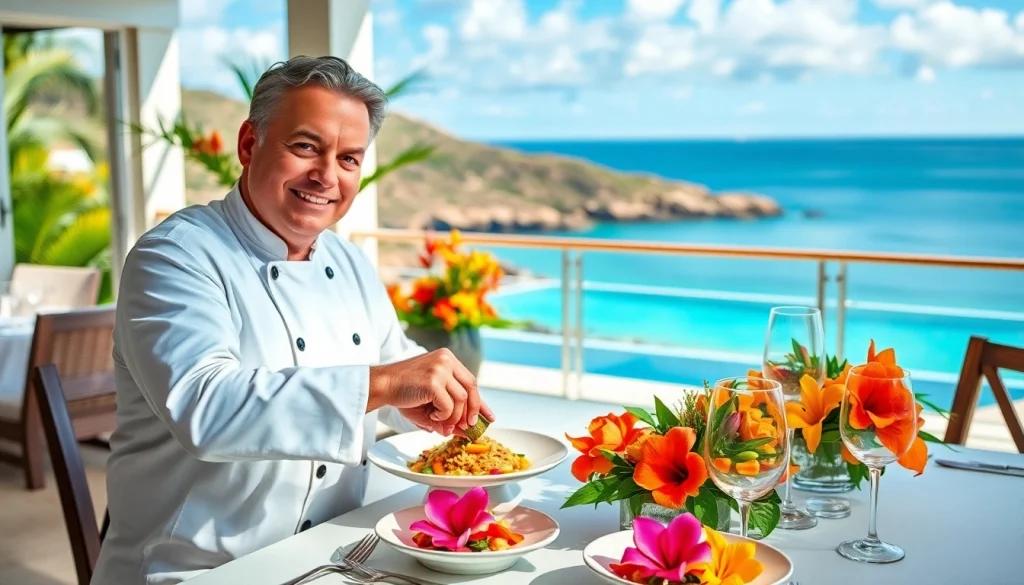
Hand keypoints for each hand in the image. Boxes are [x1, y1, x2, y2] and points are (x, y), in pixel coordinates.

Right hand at [368, 349, 494, 435]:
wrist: (381, 385)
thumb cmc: (403, 392)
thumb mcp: (430, 401)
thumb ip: (448, 413)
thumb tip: (464, 431)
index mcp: (447, 359)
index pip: (470, 381)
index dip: (481, 401)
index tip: (489, 417)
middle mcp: (446, 359)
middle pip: (472, 388)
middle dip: (472, 411)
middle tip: (468, 427)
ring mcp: (440, 368)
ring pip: (461, 399)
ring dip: (453, 417)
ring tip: (439, 422)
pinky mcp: (434, 380)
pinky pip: (449, 405)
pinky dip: (442, 416)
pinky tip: (430, 416)